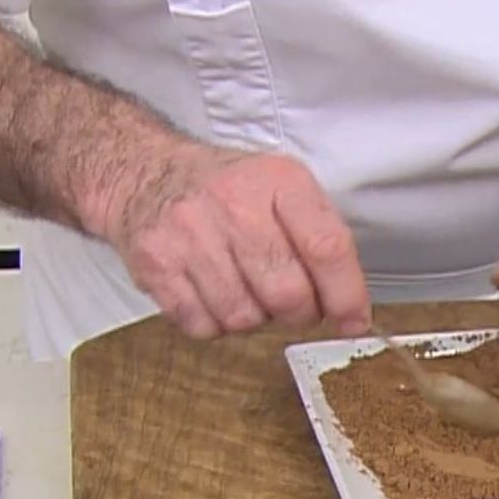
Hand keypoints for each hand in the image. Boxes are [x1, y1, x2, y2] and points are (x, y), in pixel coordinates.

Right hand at [96, 140, 369, 340]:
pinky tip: (212, 292)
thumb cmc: (229, 191)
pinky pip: (204, 326)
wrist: (145, 172)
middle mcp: (234, 204)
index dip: (346, 296)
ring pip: (244, 318)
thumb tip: (350, 312)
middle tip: (293, 304)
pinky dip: (215, 323)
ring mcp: (191, 234)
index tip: (353, 322)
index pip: (327, 247)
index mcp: (278, 181)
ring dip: (253, 317)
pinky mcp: (157, 263)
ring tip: (244, 287)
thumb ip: (320, 241)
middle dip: (299, 313)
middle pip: (287, 294)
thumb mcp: (282, 190)